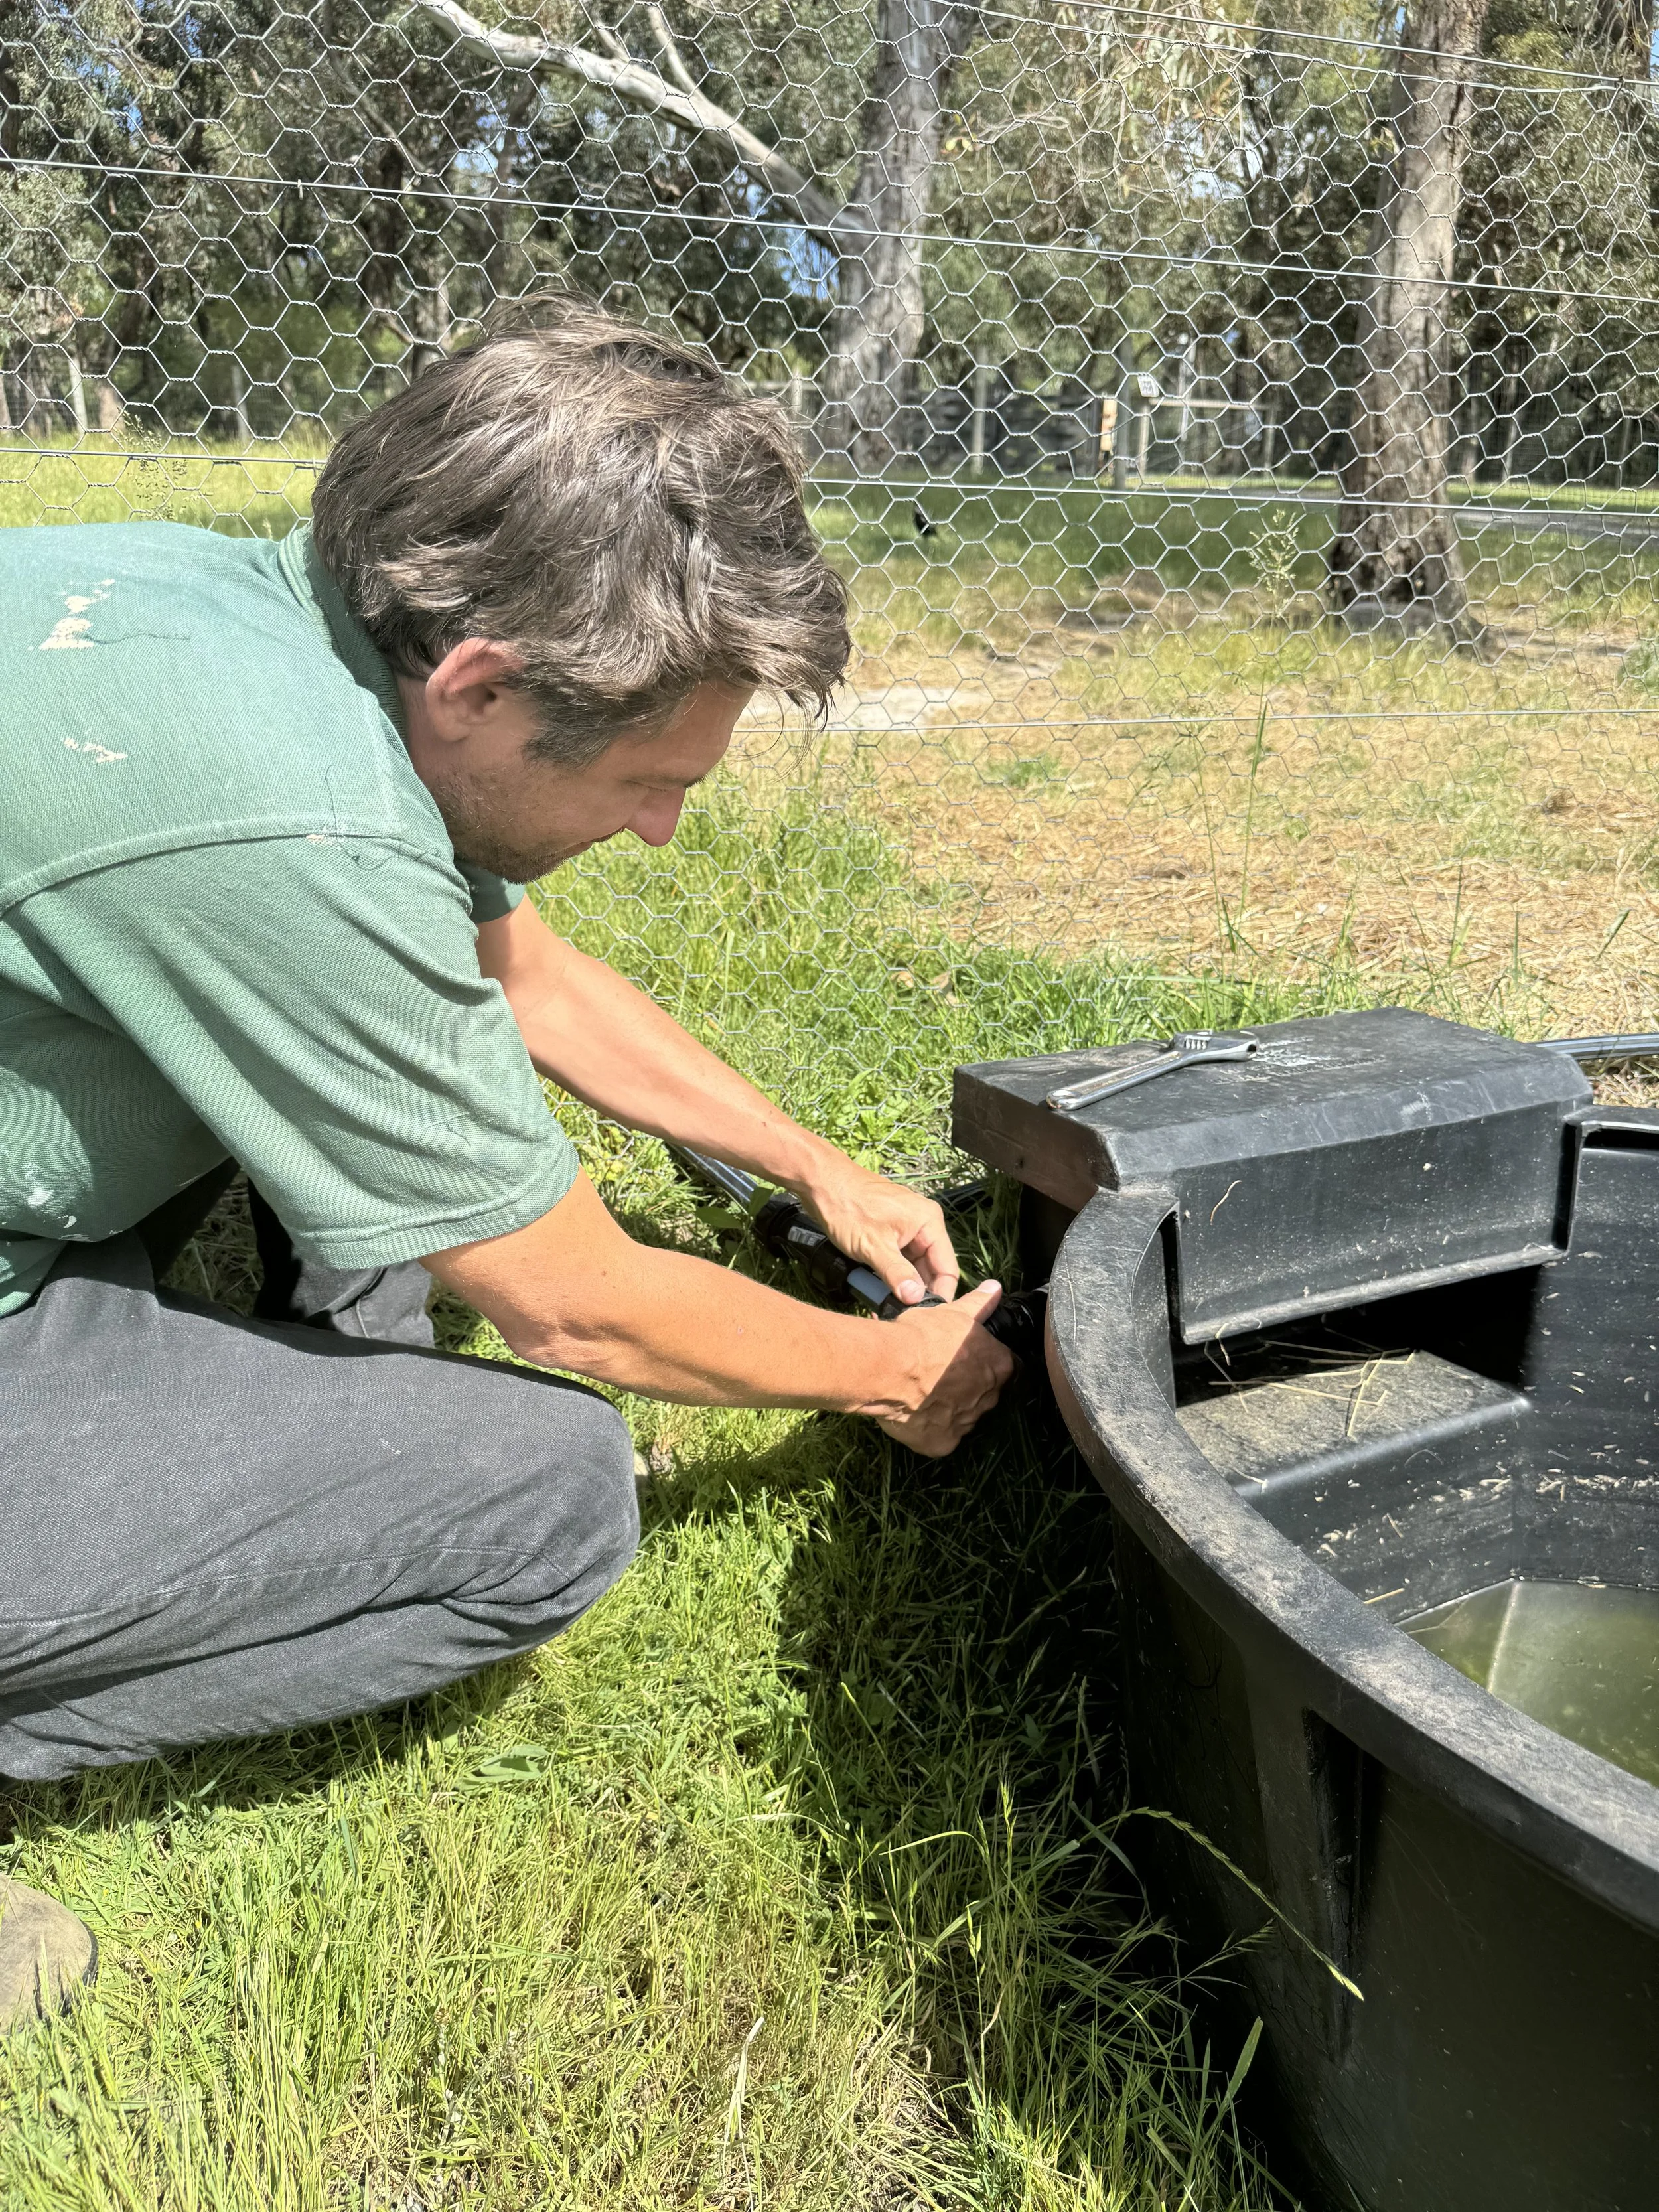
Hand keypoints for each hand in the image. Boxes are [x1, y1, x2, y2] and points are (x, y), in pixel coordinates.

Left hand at [793, 1154, 959, 1304]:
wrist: (819, 1182)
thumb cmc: (847, 1207)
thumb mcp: (873, 1246)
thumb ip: (897, 1274)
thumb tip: (915, 1299)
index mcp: (929, 1222)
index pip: (947, 1268)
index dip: (940, 1295)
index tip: (928, 1318)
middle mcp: (922, 1224)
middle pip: (930, 1269)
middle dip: (916, 1294)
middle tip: (902, 1317)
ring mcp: (905, 1228)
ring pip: (911, 1267)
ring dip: (900, 1287)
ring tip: (887, 1309)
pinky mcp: (888, 1232)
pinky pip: (896, 1260)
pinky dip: (889, 1276)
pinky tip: (877, 1294)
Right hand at [865, 1280, 1014, 1456]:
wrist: (889, 1366)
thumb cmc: (922, 1336)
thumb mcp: (954, 1313)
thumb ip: (980, 1304)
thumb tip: (995, 1288)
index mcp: (999, 1366)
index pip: (1005, 1365)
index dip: (986, 1360)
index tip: (967, 1357)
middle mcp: (989, 1398)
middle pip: (985, 1393)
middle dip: (969, 1385)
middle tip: (941, 1372)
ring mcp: (967, 1423)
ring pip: (963, 1415)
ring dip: (950, 1406)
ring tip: (923, 1391)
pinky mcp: (943, 1442)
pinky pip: (941, 1436)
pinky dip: (931, 1427)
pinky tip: (915, 1412)